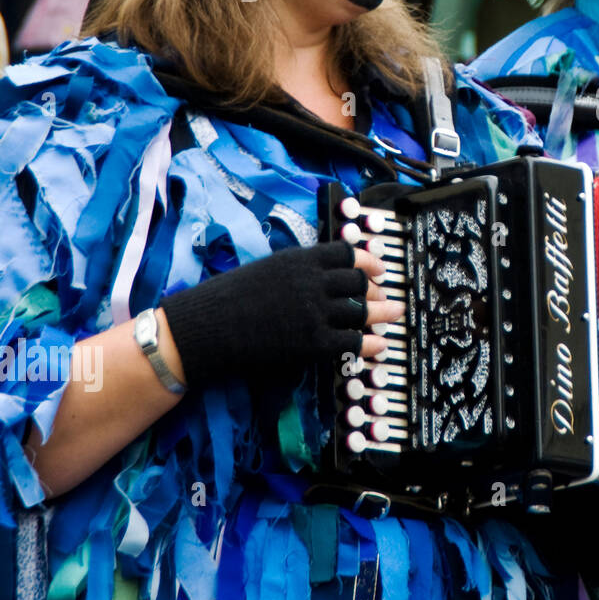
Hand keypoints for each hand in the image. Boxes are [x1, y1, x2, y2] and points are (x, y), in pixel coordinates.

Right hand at [160, 242, 399, 388]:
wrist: (204, 330)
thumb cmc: (225, 299)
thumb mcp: (265, 270)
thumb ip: (295, 270)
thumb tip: (318, 273)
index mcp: (301, 260)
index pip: (348, 254)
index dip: (368, 261)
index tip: (378, 269)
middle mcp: (314, 282)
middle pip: (359, 282)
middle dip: (376, 290)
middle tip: (385, 297)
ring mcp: (316, 313)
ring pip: (362, 311)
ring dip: (381, 314)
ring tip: (393, 315)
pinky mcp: (313, 343)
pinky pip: (353, 341)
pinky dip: (370, 342)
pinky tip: (378, 345)